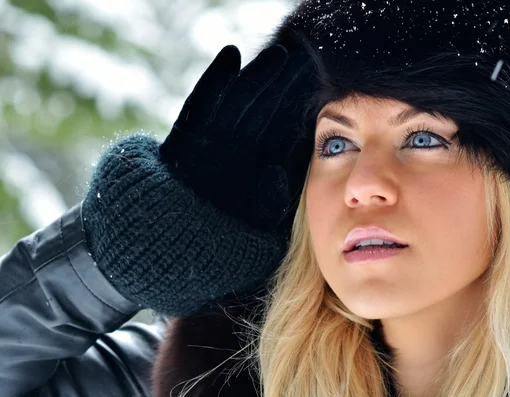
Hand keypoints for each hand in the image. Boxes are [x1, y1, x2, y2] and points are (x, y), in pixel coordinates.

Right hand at [159, 44, 314, 232]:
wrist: (179, 228)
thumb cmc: (223, 227)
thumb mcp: (255, 217)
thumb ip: (270, 198)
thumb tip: (278, 175)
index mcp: (263, 156)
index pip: (286, 123)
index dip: (302, 102)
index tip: (323, 83)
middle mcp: (243, 140)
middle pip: (268, 103)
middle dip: (288, 80)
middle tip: (310, 55)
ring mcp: (217, 131)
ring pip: (242, 96)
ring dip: (260, 74)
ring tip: (280, 52)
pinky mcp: (191, 128)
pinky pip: (204, 98)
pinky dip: (216, 77)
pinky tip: (232, 53)